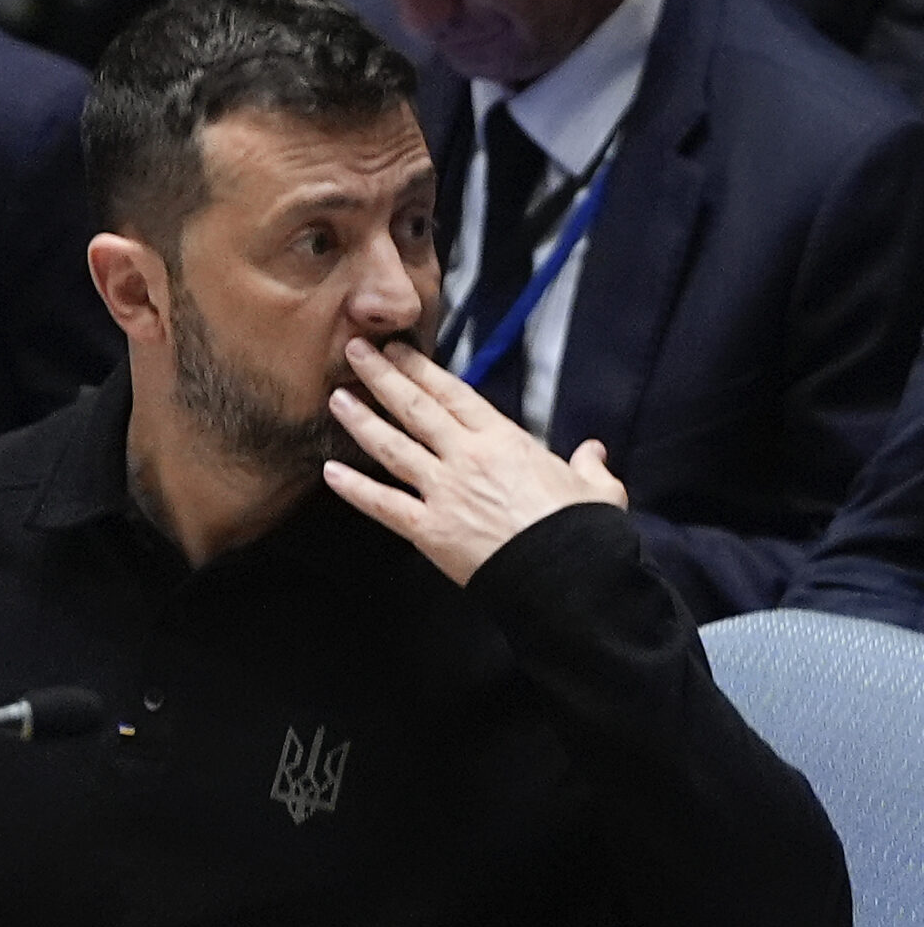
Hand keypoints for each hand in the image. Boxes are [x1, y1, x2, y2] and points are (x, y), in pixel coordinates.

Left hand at [323, 337, 626, 585]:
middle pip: (416, 409)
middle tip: (354, 351)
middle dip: (382, 377)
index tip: (398, 350)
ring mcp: (444, 492)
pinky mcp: (430, 529)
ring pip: (392, 447)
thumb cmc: (584, 531)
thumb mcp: (597, 490)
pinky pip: (383, 504)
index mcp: (504, 441)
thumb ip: (589, 467)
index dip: (422, 370)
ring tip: (336, 398)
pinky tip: (329, 472)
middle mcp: (467, 458)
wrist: (570, 576)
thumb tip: (593, 453)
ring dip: (361, 421)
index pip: (454, 395)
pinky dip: (354, 489)